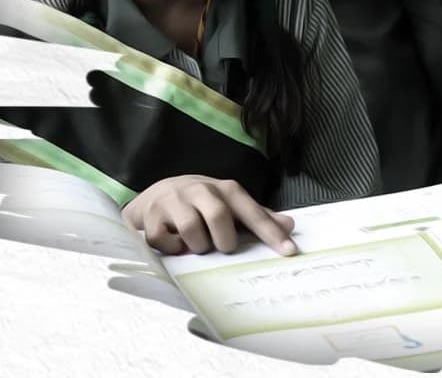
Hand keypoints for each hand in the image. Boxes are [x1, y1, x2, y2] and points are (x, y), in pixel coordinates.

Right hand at [122, 175, 297, 255]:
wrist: (158, 194)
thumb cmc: (203, 203)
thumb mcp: (231, 205)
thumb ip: (259, 216)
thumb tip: (290, 225)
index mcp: (227, 190)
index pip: (252, 212)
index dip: (270, 232)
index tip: (288, 251)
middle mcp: (202, 190)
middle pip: (219, 217)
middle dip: (223, 240)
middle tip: (222, 247)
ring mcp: (174, 202)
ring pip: (191, 230)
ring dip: (197, 246)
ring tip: (198, 245)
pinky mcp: (151, 218)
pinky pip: (164, 241)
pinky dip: (172, 249)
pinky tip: (174, 244)